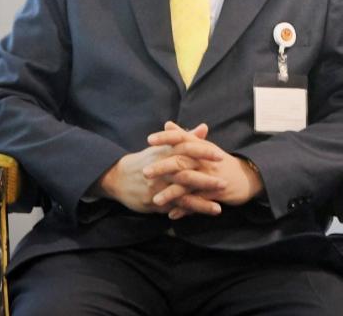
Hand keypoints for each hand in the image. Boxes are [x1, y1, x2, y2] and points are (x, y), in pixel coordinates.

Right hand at [92, 124, 224, 214]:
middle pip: (185, 173)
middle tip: (225, 183)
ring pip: (181, 195)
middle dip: (206, 180)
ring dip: (201, 202)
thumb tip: (204, 128)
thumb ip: (185, 138)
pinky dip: (188, 212)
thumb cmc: (146, 159)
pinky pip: (174, 208)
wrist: (118, 177)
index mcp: (165, 152)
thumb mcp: (163, 146)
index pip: (186, 149)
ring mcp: (158, 187)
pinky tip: (201, 215)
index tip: (220, 156)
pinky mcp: (154, 202)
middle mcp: (161, 169)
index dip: (203, 152)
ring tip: (218, 208)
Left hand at [145, 122, 263, 218]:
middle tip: (145, 172)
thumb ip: (184, 135)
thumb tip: (167, 124)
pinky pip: (198, 202)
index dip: (166, 138)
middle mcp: (204, 161)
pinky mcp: (216, 193)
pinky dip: (185, 208)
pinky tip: (172, 214)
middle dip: (162, 167)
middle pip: (181, 161)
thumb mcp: (203, 146)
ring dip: (171, 193)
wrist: (247, 176)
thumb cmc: (220, 161)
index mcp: (200, 147)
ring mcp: (210, 177)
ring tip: (155, 200)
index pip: (182, 138)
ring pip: (188, 184)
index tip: (149, 140)